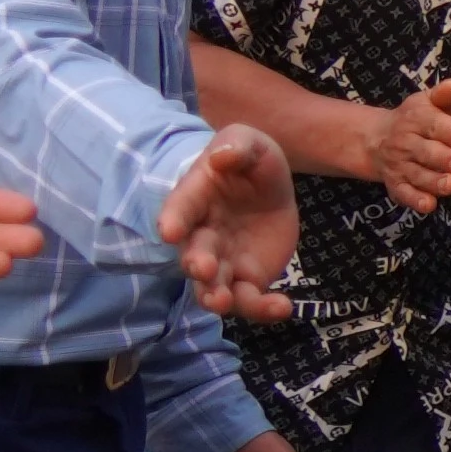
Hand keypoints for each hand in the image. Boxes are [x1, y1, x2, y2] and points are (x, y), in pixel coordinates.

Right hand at [156, 126, 298, 322]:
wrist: (265, 187)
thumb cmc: (246, 162)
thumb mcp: (249, 142)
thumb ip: (238, 145)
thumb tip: (223, 155)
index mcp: (196, 198)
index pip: (180, 208)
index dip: (173, 219)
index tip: (168, 230)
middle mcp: (202, 235)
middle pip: (193, 253)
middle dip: (195, 262)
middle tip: (202, 269)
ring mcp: (223, 260)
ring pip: (213, 286)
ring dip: (216, 296)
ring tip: (223, 302)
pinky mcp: (247, 277)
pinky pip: (250, 299)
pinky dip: (262, 308)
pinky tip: (282, 307)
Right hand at [353, 77, 450, 214]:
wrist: (378, 138)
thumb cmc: (419, 120)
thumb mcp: (430, 102)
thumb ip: (446, 95)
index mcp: (417, 118)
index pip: (433, 124)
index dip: (449, 132)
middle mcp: (406, 142)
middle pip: (426, 152)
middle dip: (444, 159)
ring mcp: (399, 165)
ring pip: (417, 175)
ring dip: (434, 181)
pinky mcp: (396, 184)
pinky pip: (404, 194)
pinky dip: (415, 200)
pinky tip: (429, 205)